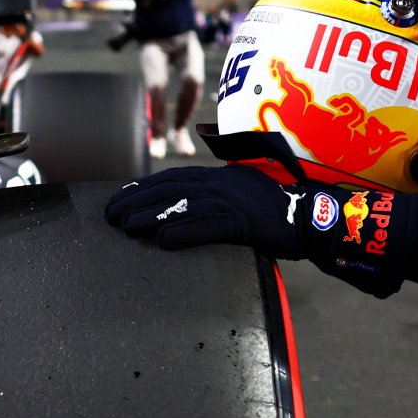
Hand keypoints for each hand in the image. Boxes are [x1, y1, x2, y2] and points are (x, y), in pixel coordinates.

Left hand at [105, 165, 308, 256]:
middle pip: (167, 189)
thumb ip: (213, 191)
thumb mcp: (238, 189)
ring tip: (126, 227)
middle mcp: (218, 184)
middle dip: (135, 201)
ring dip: (151, 216)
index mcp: (215, 176)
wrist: (307, 217)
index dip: (140, 188)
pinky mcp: (241, 223)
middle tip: (110, 216)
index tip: (117, 199)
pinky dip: (183, 233)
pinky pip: (206, 227)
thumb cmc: (271, 209)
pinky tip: (163, 242)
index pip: (169, 178)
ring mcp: (229, 202)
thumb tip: (185, 204)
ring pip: (181, 206)